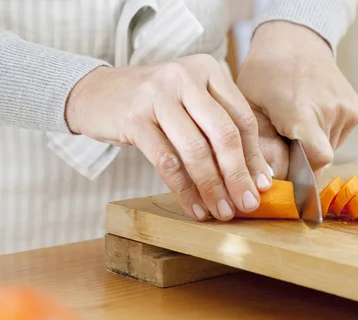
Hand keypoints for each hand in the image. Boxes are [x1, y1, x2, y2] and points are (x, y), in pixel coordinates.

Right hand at [65, 55, 273, 221]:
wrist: (96, 94)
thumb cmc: (151, 105)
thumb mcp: (188, 104)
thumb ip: (218, 130)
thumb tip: (256, 175)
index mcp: (207, 69)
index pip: (241, 118)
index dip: (254, 156)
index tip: (262, 186)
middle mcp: (184, 77)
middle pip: (223, 133)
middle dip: (238, 175)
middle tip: (247, 204)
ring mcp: (157, 96)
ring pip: (196, 151)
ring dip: (212, 188)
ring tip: (221, 213)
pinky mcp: (134, 119)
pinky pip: (167, 163)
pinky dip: (184, 191)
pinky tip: (195, 209)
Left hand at [237, 21, 357, 178]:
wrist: (294, 41)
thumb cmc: (264, 77)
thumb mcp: (249, 111)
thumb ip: (259, 148)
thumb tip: (269, 183)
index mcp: (302, 110)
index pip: (317, 160)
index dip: (302, 175)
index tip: (284, 176)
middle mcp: (331, 109)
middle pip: (320, 160)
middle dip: (300, 163)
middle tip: (282, 147)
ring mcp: (347, 109)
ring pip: (329, 152)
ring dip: (310, 150)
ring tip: (294, 129)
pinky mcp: (356, 110)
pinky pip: (337, 140)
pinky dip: (322, 138)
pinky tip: (308, 121)